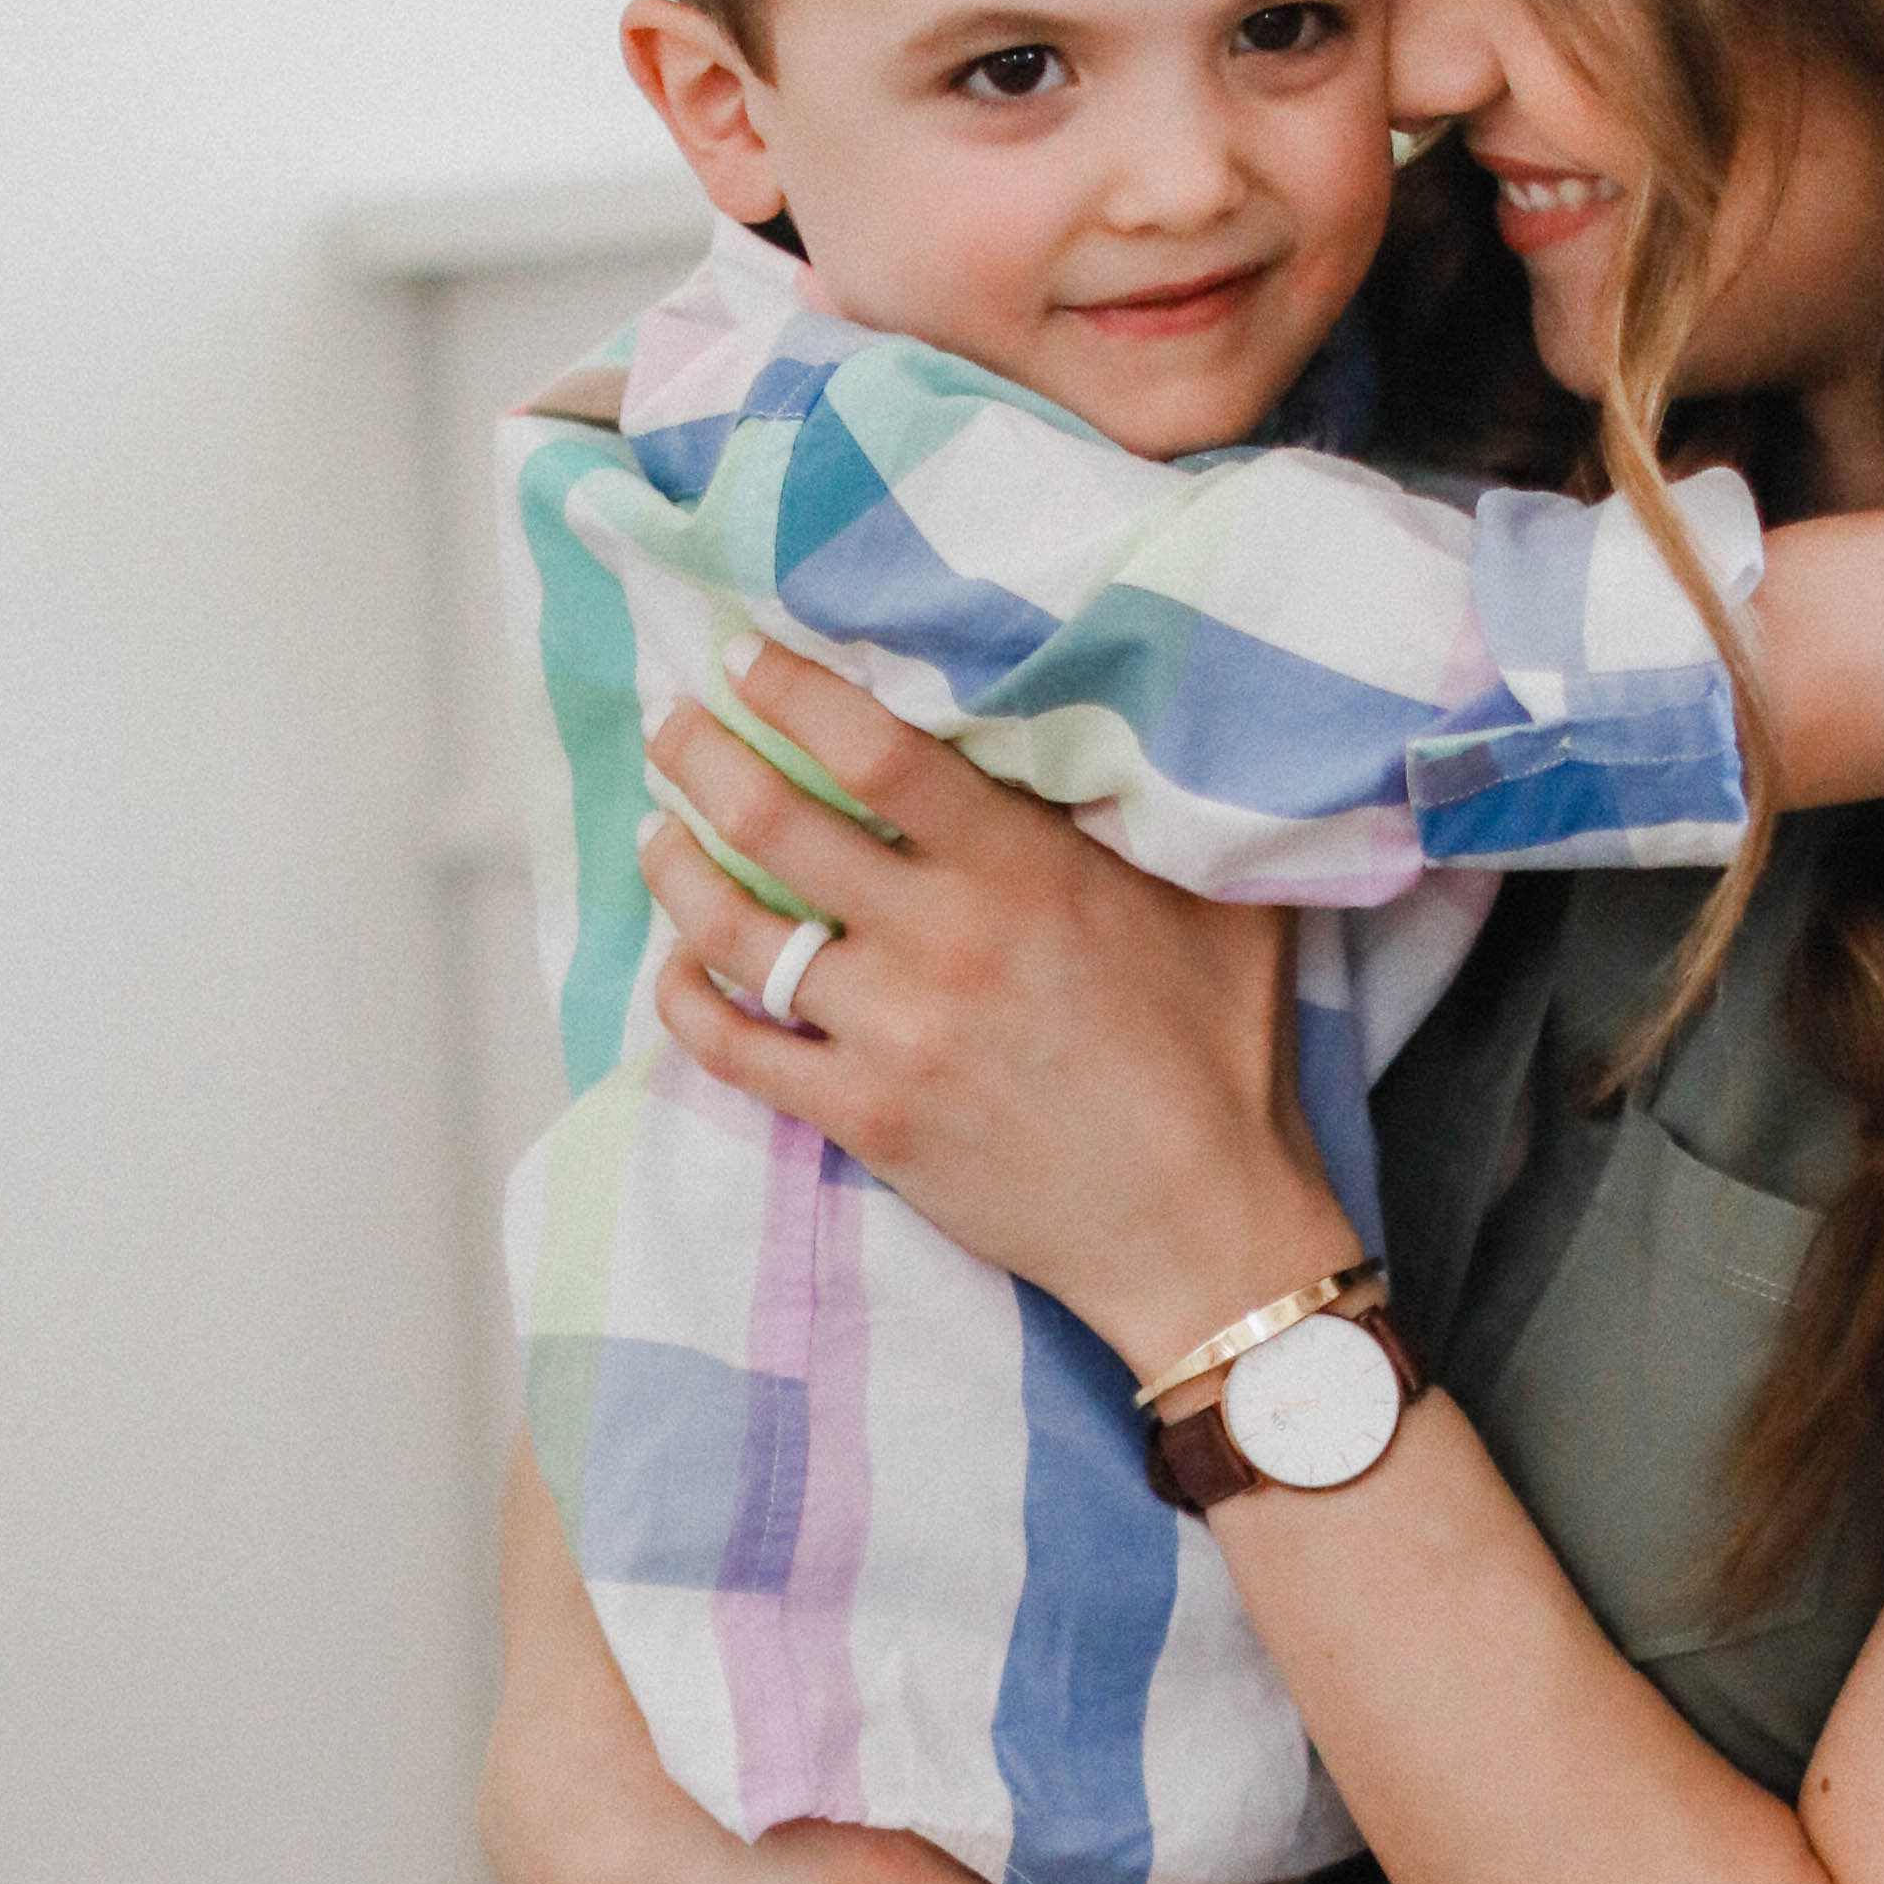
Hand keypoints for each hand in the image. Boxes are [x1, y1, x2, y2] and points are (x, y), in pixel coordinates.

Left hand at [633, 649, 1355, 1383]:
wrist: (1202, 1227)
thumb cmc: (1223, 1059)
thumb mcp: (1221, 904)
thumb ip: (1160, 812)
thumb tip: (1148, 722)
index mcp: (1021, 870)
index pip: (873, 749)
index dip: (791, 691)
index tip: (742, 655)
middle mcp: (940, 941)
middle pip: (775, 822)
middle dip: (704, 757)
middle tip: (674, 724)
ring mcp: (892, 1035)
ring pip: (737, 933)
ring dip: (678, 871)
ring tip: (659, 832)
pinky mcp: (866, 1119)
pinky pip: (736, 1051)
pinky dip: (687, 1005)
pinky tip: (676, 969)